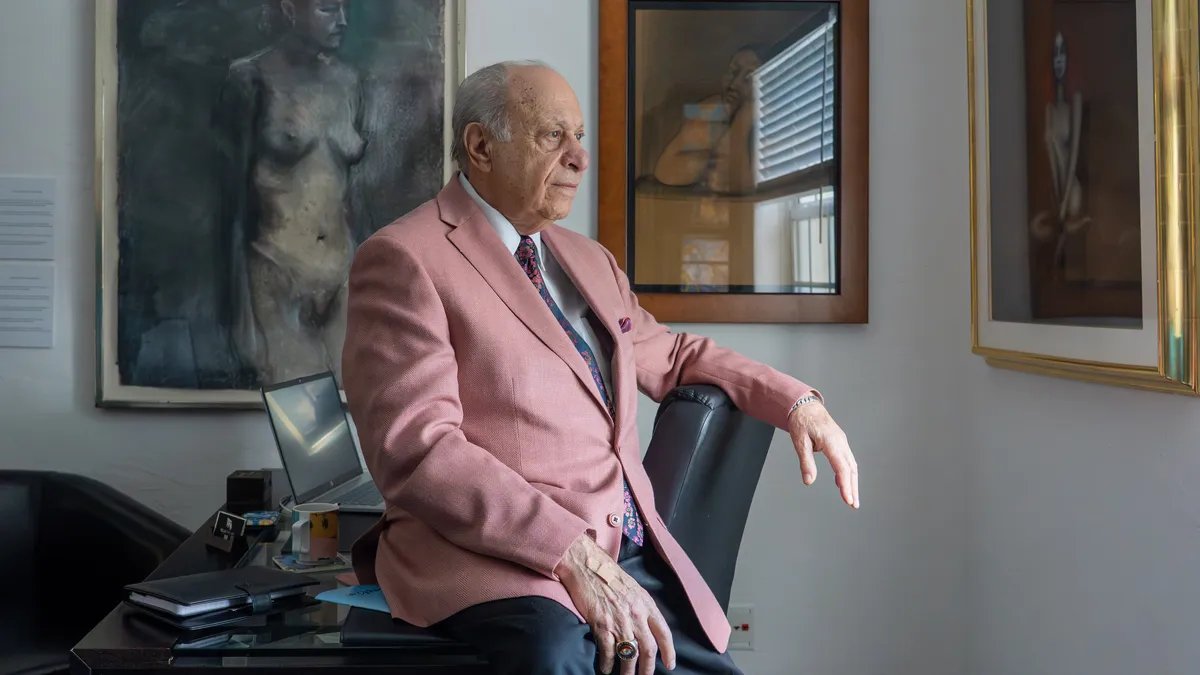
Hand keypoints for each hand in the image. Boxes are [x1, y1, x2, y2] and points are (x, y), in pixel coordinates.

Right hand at [555, 535, 675, 673]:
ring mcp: (619, 620)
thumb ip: (641, 607)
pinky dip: (608, 664)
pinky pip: (608, 651)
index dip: (669, 651)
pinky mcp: (601, 624)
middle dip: (648, 669)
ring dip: (628, 671)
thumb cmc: (608, 574)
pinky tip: (606, 670)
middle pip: (648, 649)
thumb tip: (646, 626)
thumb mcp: (633, 588)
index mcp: (646, 604)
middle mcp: (636, 614)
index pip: (663, 632)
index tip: (670, 664)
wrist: (586, 564)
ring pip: (629, 654)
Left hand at [788, 399, 858, 508]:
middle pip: (851, 469)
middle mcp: (840, 442)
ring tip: (851, 499)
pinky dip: (846, 473)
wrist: (805, 406)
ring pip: (851, 465)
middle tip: (853, 505)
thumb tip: (809, 481)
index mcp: (832, 442)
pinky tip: (841, 484)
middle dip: (852, 488)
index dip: (845, 485)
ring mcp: (842, 442)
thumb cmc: (802, 421)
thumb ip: (806, 462)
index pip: (842, 468)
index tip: (848, 500)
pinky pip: (846, 460)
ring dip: (852, 482)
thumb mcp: (799, 442)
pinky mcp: (840, 443)